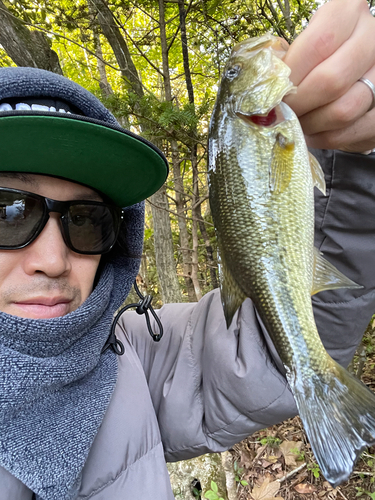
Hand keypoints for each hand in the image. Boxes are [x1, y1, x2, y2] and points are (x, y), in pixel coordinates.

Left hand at [283, 0, 374, 152]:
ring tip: (296, 124)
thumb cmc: (321, 55)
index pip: (317, 44)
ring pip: (344, 109)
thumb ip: (287, 62)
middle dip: (298, 105)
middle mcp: (372, 39)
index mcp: (348, 13)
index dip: (291, 76)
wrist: (354, 68)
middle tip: (280, 115)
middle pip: (331, 80)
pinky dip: (327, 138)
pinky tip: (313, 133)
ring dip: (311, 124)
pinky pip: (353, 131)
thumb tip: (265, 92)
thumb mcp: (304, 46)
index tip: (274, 94)